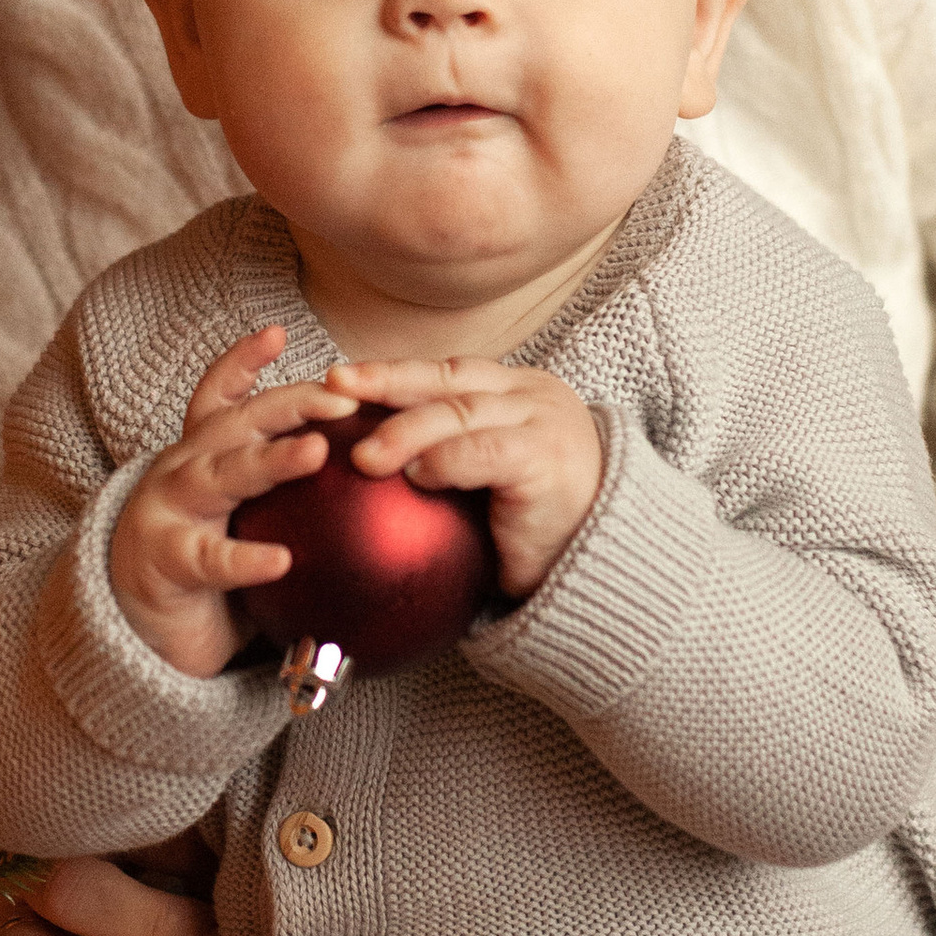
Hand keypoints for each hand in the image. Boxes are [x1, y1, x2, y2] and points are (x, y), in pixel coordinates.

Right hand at [107, 324, 354, 676]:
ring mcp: (169, 510)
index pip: (221, 395)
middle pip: (238, 423)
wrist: (133, 629)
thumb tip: (375, 487)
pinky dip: (244, 558)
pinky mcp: (165, 561)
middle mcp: (183, 468)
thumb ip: (290, 497)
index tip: (279, 332)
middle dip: (291, 404)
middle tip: (344, 398)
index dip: (244, 360)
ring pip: (223, 474)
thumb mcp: (240, 518)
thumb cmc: (202, 567)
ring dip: (271, 459)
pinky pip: (208, 557)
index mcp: (202, 453)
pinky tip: (281, 560)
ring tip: (317, 452)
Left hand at [330, 357, 604, 598]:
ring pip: (459, 411)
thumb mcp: (486, 479)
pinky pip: (485, 452)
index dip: (389, 373)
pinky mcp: (547, 459)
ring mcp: (541, 423)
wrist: (604, 563)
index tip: (337, 379)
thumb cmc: (535, 526)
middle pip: (445, 379)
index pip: (442, 372)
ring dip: (405, 431)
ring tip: (363, 455)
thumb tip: (360, 458)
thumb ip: (443, 455)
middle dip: (384, 381)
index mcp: (513, 392)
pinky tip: (415, 475)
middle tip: (332, 389)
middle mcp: (529, 396)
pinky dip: (445, 461)